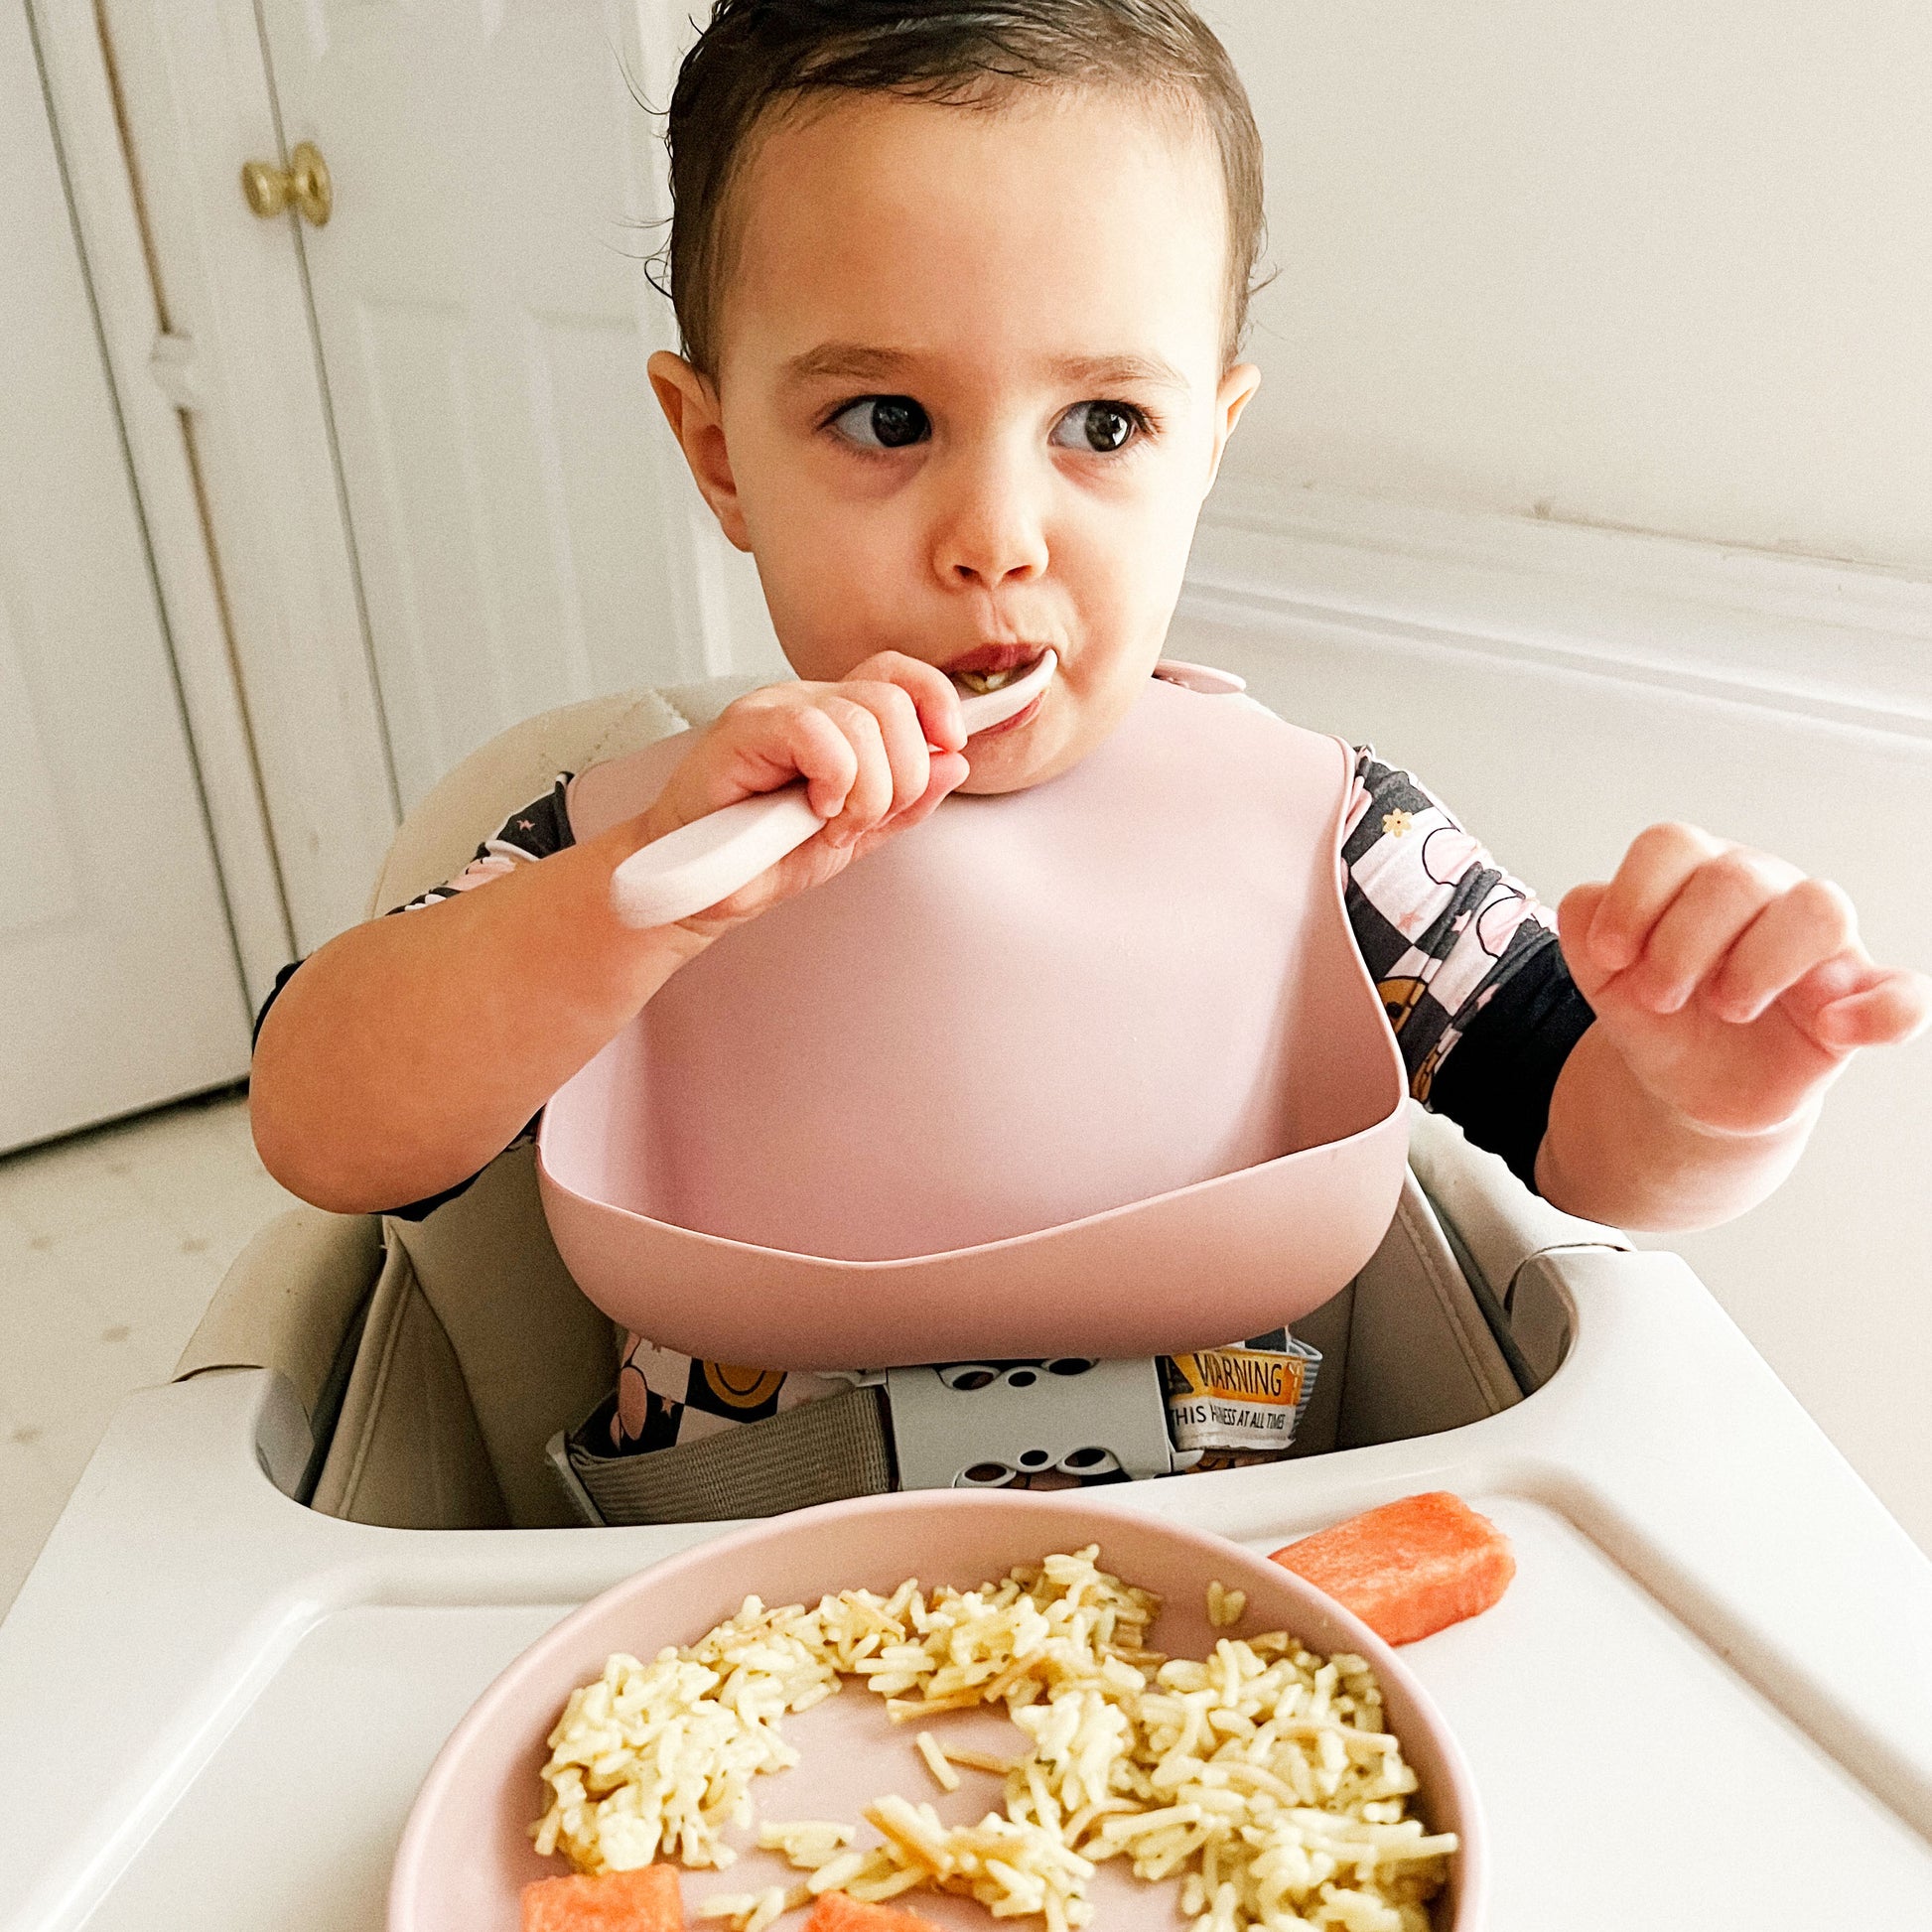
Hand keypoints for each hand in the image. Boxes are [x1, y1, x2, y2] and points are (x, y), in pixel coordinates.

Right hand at [633, 650, 969, 934]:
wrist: (697, 889)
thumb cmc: (762, 860)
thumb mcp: (855, 836)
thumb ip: (904, 803)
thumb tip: (953, 762)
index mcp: (838, 719)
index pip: (901, 676)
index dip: (939, 702)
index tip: (951, 745)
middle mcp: (808, 703)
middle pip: (894, 701)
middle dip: (901, 776)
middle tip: (863, 821)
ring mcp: (775, 710)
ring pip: (864, 720)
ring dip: (866, 791)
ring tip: (831, 824)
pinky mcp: (744, 728)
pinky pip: (817, 733)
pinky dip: (832, 781)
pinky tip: (810, 810)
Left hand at [1558, 823, 1930, 1138]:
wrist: (1689, 1085)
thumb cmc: (1658, 1013)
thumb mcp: (1606, 980)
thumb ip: (1585, 934)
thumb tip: (1589, 907)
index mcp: (1695, 878)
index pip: (1672, 845)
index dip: (1633, 897)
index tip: (1610, 956)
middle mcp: (1763, 894)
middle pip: (1735, 876)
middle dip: (1681, 944)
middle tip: (1659, 997)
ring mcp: (1818, 947)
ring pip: (1819, 908)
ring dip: (1760, 962)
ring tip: (1726, 1008)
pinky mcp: (1858, 1003)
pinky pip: (1902, 993)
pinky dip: (1876, 1010)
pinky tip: (1830, 1027)